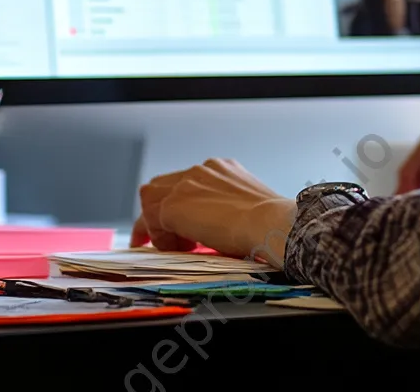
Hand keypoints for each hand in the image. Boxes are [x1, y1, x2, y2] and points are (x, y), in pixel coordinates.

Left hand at [131, 158, 296, 264]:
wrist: (269, 222)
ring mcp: (185, 184)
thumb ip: (226, 208)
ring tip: (171, 246)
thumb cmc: (268, 222)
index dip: (181, 202)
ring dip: (156, 223)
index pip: (187, 180)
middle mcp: (201, 169)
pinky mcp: (173, 205)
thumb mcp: (247, 205)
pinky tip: (183, 250)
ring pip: (150, 198)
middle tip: (163, 236)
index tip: (185, 225)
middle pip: (161, 184)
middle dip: (158, 209)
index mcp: (221, 168)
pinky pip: (153, 222)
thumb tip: (216, 231)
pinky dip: (162, 239)